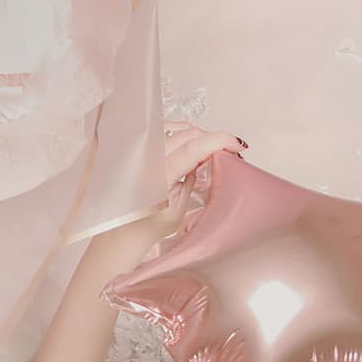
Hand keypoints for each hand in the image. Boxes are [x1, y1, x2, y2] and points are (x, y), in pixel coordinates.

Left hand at [86, 119, 247, 270]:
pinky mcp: (140, 151)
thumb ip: (192, 181)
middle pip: (189, 134)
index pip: (193, 146)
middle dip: (213, 139)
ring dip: (199, 136)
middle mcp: (148, 158)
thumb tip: (204, 159)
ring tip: (211, 151)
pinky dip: (182, 132)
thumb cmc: (149, 227)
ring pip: (178, 129)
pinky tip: (192, 142)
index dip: (220, 141)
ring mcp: (142, 152)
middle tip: (229, 153)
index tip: (238, 146)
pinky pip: (165, 131)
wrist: (123, 232)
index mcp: (159, 175)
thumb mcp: (178, 210)